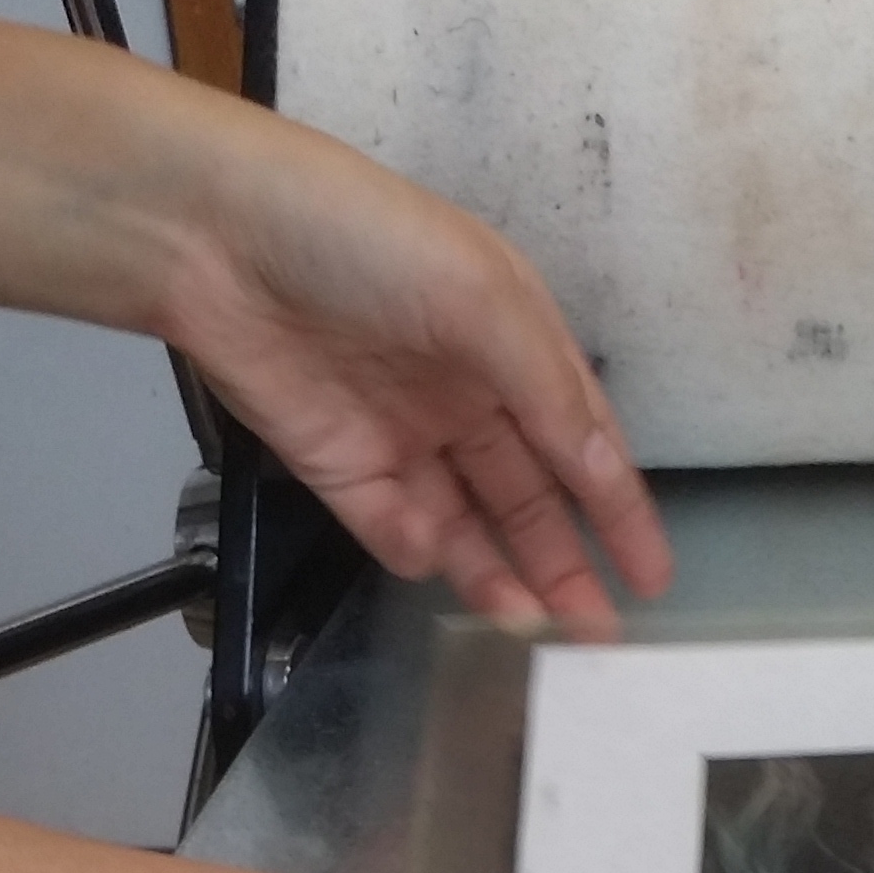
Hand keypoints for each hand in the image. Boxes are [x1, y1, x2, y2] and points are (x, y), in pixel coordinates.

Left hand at [160, 114, 673, 637]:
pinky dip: (416, 549)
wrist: (219, 239)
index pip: (579, 440)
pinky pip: (390, 526)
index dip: (618, 509)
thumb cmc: (361, 236)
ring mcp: (400, 435)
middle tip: (597, 636)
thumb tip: (601, 470)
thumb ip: (546, 388)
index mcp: (510, 338)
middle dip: (565, 564)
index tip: (653, 577)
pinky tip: (433, 558)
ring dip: (501, 578)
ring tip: (535, 634)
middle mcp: (462, 394)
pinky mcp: (338, 468)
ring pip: (466, 527)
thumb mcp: (480, 294)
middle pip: (527, 498)